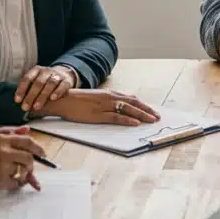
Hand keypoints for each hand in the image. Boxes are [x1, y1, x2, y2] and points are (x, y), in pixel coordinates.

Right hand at [0, 133, 44, 191]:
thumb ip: (7, 134)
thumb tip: (27, 129)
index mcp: (1, 140)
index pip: (27, 142)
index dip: (38, 148)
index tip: (42, 153)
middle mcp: (5, 152)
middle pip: (28, 158)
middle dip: (31, 164)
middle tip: (29, 167)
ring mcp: (3, 167)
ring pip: (23, 171)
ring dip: (22, 174)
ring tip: (14, 174)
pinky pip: (15, 183)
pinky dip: (13, 184)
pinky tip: (5, 181)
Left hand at [15, 65, 75, 112]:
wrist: (65, 74)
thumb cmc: (46, 82)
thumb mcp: (36, 81)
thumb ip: (28, 89)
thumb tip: (18, 102)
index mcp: (36, 70)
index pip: (27, 79)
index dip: (21, 89)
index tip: (17, 100)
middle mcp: (46, 71)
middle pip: (38, 83)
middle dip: (31, 96)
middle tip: (25, 107)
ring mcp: (57, 75)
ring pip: (50, 84)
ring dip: (43, 96)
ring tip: (37, 106)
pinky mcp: (67, 81)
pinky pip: (62, 86)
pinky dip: (58, 92)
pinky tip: (53, 99)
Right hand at [44, 88, 160, 125]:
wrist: (62, 99)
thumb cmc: (77, 100)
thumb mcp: (95, 98)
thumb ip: (107, 101)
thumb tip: (118, 106)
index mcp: (109, 94)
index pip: (131, 99)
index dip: (143, 105)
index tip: (152, 110)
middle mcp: (109, 98)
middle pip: (133, 103)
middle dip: (147, 110)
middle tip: (157, 117)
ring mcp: (104, 106)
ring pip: (128, 110)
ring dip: (142, 115)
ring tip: (152, 120)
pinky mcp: (98, 115)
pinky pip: (116, 118)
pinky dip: (127, 120)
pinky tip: (136, 124)